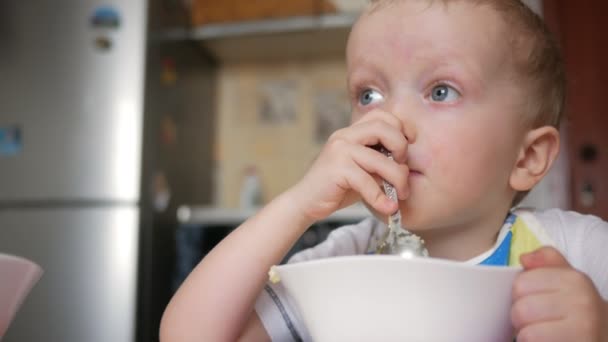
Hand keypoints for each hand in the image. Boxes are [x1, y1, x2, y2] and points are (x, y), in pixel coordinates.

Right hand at [290, 109, 409, 220]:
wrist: (306, 202)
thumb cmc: (338, 188)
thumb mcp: (363, 170)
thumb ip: (381, 162)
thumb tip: (407, 165)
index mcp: (351, 132)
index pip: (382, 116)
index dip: (401, 130)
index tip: (407, 152)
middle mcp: (344, 136)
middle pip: (384, 128)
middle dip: (402, 148)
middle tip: (404, 170)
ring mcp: (339, 151)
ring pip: (381, 159)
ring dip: (397, 179)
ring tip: (400, 195)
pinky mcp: (336, 169)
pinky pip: (367, 181)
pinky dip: (381, 198)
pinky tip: (388, 208)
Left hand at [511, 246, 607, 340]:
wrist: (603, 336)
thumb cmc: (578, 311)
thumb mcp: (567, 282)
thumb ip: (546, 263)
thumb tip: (525, 258)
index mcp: (575, 280)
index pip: (521, 283)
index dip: (520, 296)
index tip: (534, 302)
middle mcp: (582, 302)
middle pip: (521, 308)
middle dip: (521, 318)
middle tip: (537, 322)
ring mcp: (582, 327)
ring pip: (525, 329)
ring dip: (526, 334)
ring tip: (542, 333)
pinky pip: (531, 341)